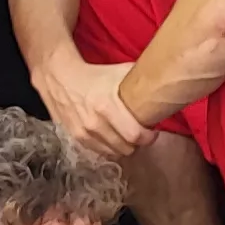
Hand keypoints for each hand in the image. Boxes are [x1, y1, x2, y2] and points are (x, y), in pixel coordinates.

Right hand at [35, 55, 152, 161]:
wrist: (59, 77)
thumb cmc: (94, 74)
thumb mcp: (119, 72)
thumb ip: (141, 80)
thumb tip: (165, 82)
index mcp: (107, 106)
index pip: (135, 135)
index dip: (148, 137)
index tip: (152, 130)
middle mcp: (94, 123)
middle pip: (126, 148)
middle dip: (138, 143)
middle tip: (141, 133)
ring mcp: (84, 133)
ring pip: (114, 153)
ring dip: (124, 147)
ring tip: (127, 135)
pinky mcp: (76, 138)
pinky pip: (100, 152)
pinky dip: (109, 148)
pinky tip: (113, 137)